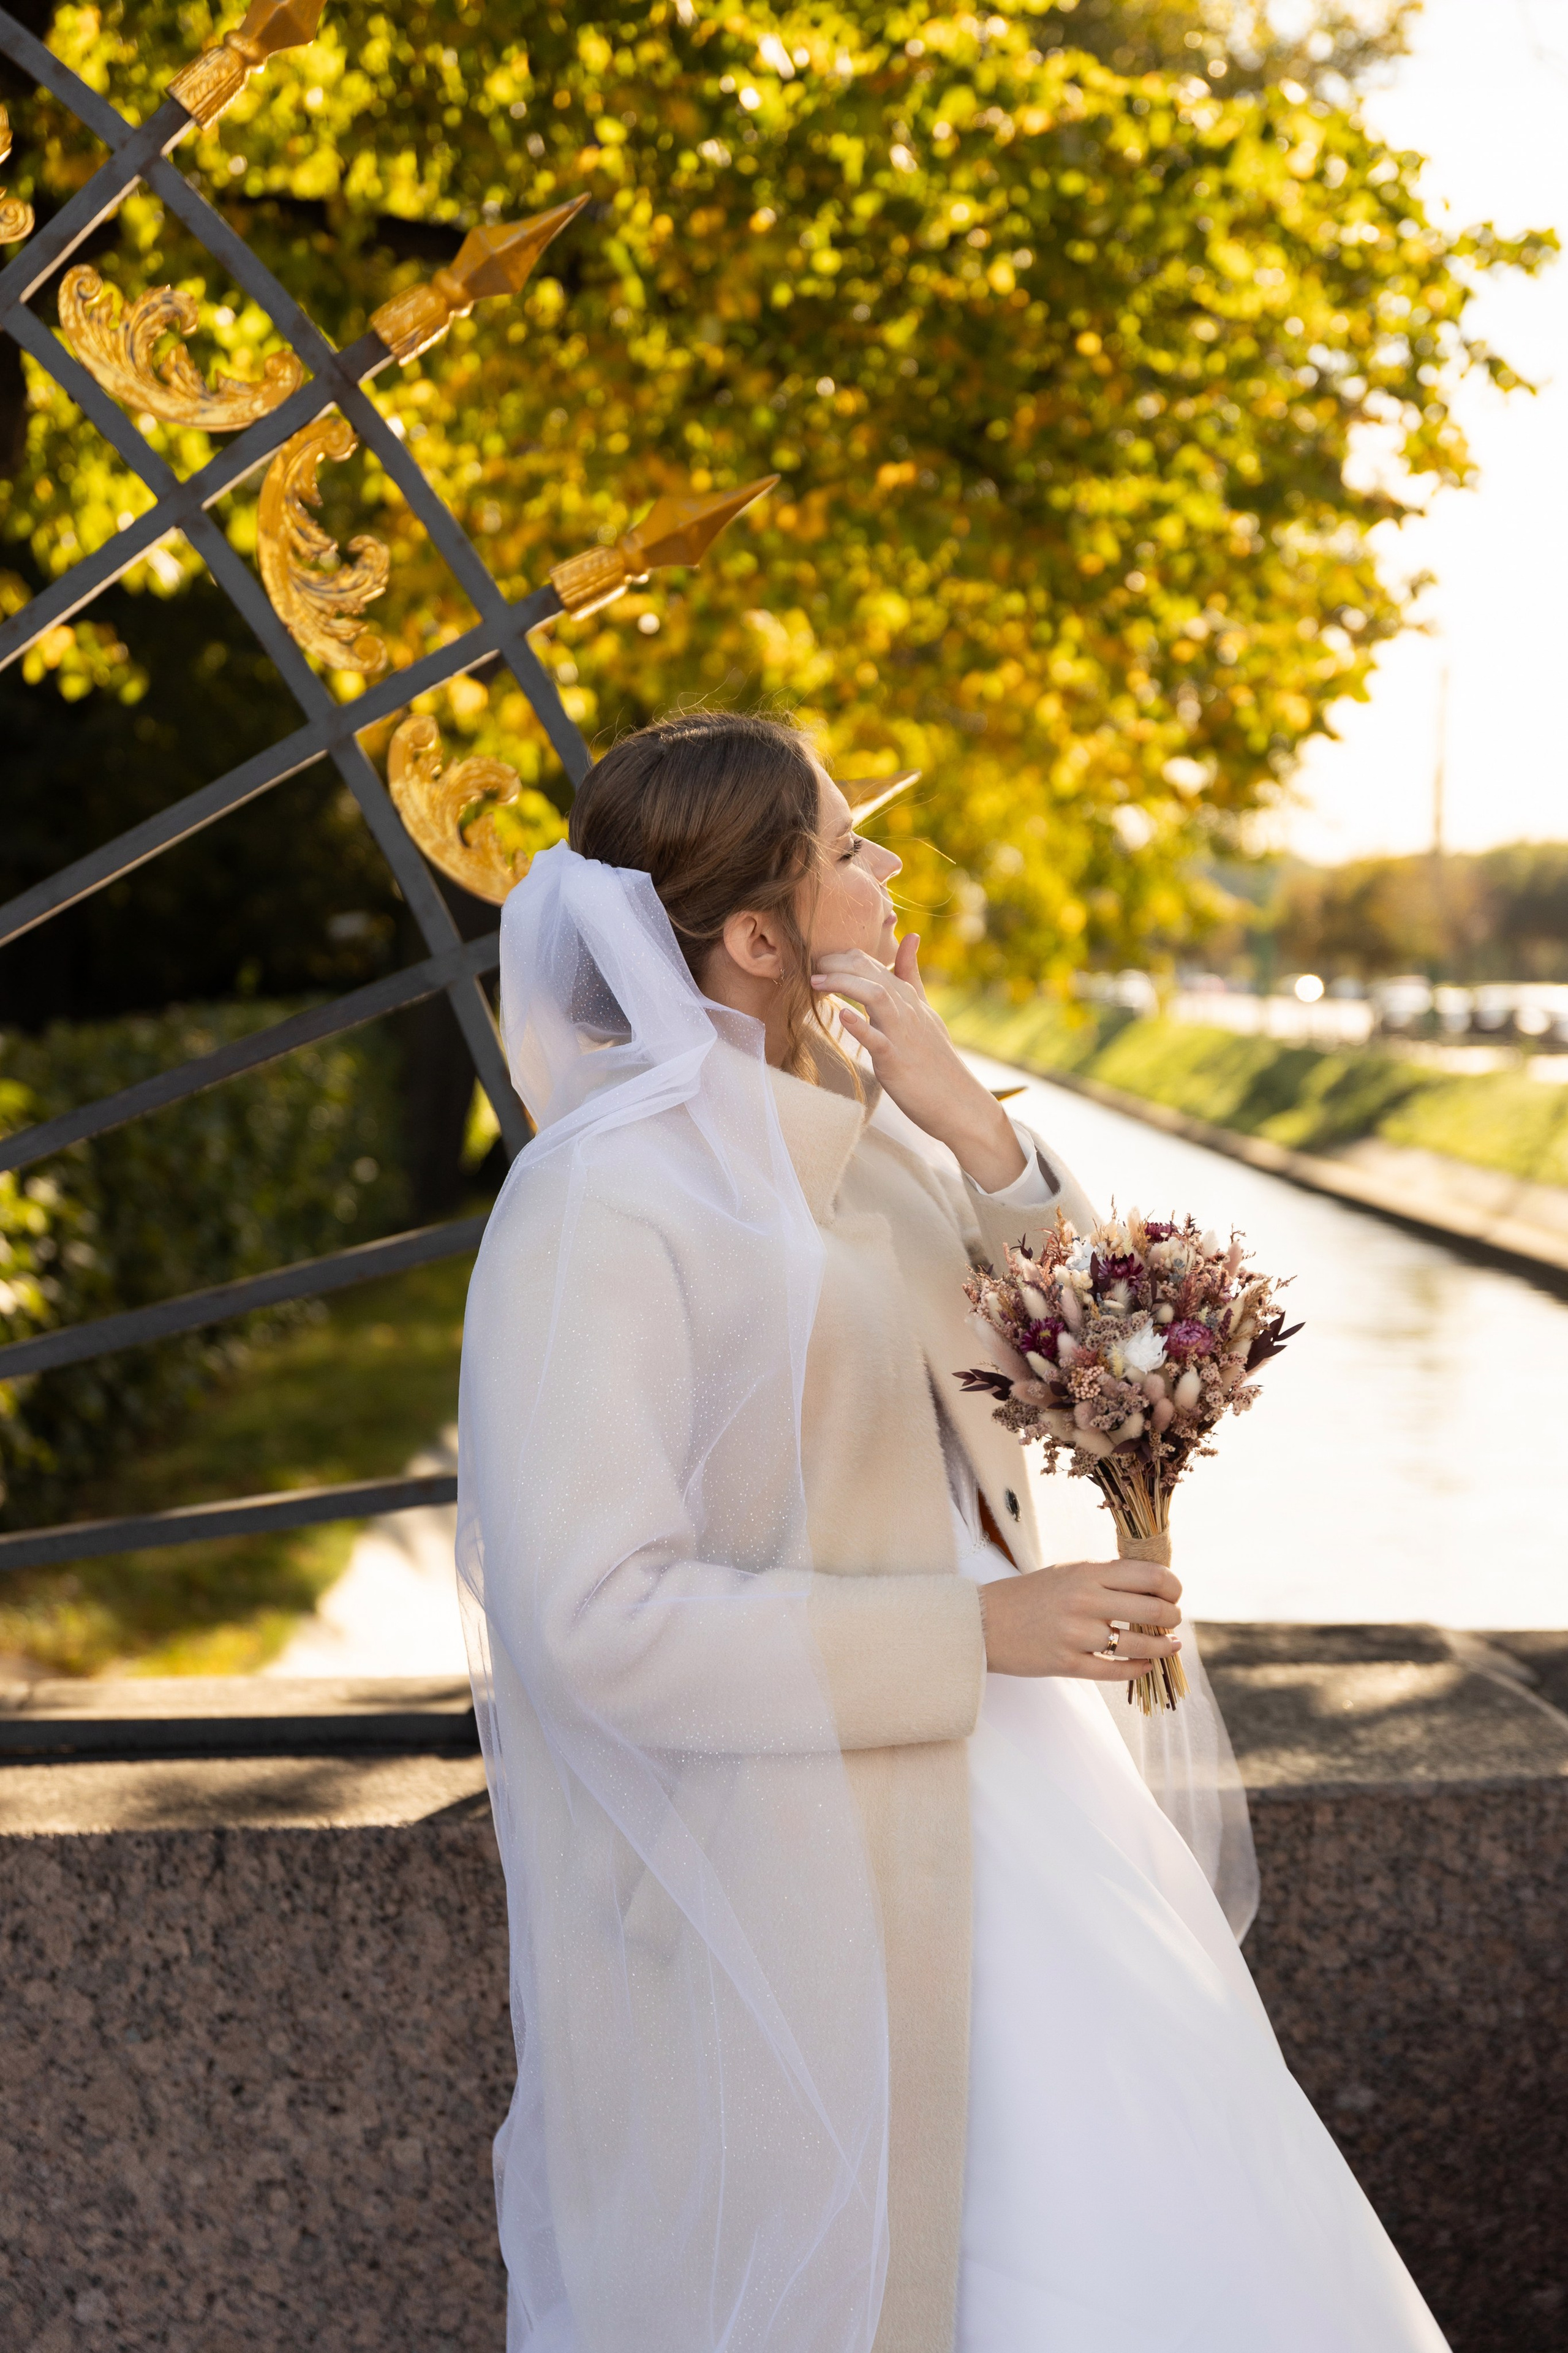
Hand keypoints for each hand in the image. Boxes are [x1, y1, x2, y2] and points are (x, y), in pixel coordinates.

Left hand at [811, 936, 1026, 1191]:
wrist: (959, 1103)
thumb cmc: (935, 1059)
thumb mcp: (925, 1012)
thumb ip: (912, 977)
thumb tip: (911, 937)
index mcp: (910, 999)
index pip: (875, 965)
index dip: (845, 957)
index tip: (821, 961)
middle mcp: (907, 1010)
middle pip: (873, 973)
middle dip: (839, 964)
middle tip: (812, 965)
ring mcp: (903, 1034)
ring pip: (877, 996)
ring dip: (845, 984)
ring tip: (817, 982)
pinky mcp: (897, 1061)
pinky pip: (878, 1040)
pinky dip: (860, 1026)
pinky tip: (842, 1015)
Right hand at [978, 1555, 1183, 1680]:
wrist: (983, 1622)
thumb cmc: (1031, 1595)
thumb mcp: (1068, 1572)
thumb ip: (1107, 1577)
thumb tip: (1155, 1586)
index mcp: (1087, 1572)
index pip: (1151, 1576)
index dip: (1173, 1587)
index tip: (1175, 1594)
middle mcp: (1084, 1600)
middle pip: (1153, 1611)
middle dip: (1172, 1618)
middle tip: (1173, 1622)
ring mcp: (1076, 1634)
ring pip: (1139, 1645)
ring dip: (1162, 1647)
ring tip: (1170, 1646)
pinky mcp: (1067, 1664)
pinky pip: (1116, 1670)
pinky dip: (1138, 1669)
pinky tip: (1145, 1665)